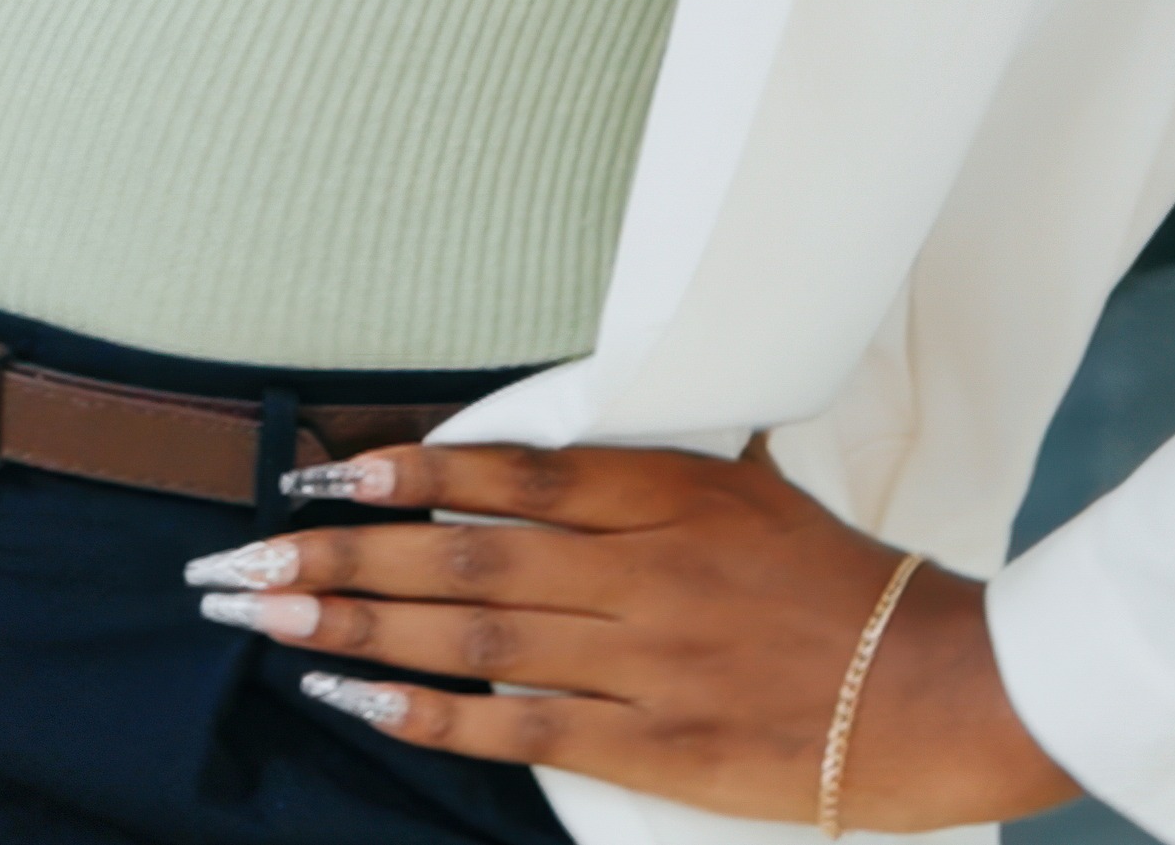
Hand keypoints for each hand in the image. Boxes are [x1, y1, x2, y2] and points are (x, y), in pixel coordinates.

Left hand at [196, 442, 1077, 829]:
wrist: (941, 691)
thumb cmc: (850, 589)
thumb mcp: (757, 491)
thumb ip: (663, 465)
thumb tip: (575, 431)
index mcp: (671, 494)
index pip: (511, 472)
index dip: (404, 469)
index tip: (316, 464)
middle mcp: (646, 570)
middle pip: (462, 553)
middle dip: (336, 552)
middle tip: (233, 558)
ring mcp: (644, 660)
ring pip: (470, 634)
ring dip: (352, 623)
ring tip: (259, 614)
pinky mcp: (649, 743)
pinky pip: (515, 725)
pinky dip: (425, 707)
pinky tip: (349, 692)